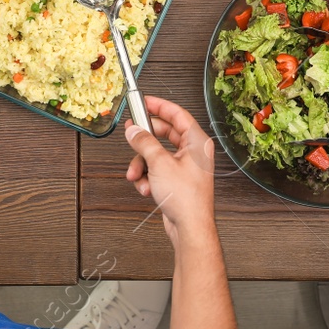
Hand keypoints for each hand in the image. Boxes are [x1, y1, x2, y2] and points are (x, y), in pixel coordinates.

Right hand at [124, 95, 217, 247]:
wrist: (189, 228)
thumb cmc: (186, 199)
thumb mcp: (159, 164)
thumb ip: (144, 143)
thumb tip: (134, 131)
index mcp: (196, 142)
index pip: (178, 114)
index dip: (160, 105)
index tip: (145, 100)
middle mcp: (193, 152)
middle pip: (164, 134)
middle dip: (145, 141)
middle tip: (132, 135)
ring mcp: (185, 167)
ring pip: (156, 155)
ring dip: (142, 165)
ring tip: (137, 175)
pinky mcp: (176, 181)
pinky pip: (157, 170)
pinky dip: (148, 178)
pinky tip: (147, 188)